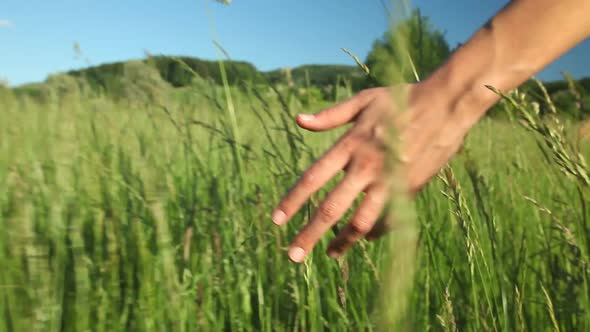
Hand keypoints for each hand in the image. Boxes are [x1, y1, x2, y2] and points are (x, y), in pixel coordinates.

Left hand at [272, 83, 480, 262]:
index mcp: (350, 145)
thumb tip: (298, 120)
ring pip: (361, 222)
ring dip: (343, 242)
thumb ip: (329, 116)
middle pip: (331, 209)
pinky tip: (364, 237)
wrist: (446, 105)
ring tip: (330, 254)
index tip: (277, 221)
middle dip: (309, 235)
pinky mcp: (409, 189)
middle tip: (293, 255)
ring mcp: (389, 181)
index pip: (312, 179)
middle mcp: (366, 167)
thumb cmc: (402, 99)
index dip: (292, 202)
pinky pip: (389, 218)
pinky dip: (375, 230)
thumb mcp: (363, 101)